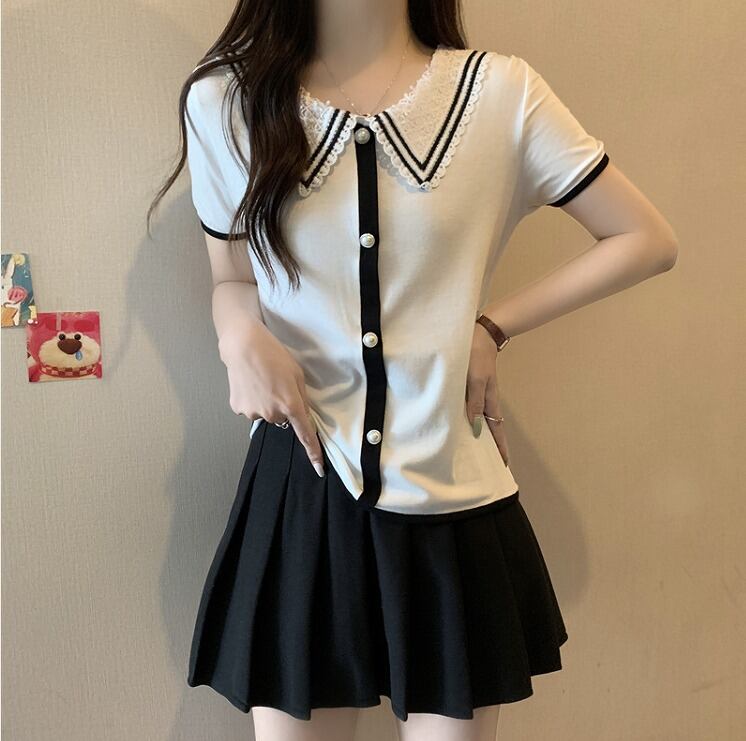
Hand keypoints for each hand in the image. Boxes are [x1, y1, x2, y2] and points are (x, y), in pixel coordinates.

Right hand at [219, 323, 325, 476]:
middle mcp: (272, 413)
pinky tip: (251, 384)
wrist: (243, 345)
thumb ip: (301, 398)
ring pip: (266, 415)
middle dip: (282, 407)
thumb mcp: (297, 375)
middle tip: (276, 385)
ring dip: (266, 403)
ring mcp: (253, 412)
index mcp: (291, 404)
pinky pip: (252, 410)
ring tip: (262, 381)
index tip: (319, 468)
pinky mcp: (239, 408)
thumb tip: (302, 415)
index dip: (313, 452)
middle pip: (283, 419)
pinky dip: (253, 400)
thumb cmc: (273, 355)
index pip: (305, 434)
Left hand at [466, 321, 510, 466]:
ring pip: (482, 419)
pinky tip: (464, 424)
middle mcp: (486, 400)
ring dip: (482, 434)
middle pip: (491, 428)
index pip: (497, 430)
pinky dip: (472, 420)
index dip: (500, 447)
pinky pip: (473, 408)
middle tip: (490, 464)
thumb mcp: (476, 380)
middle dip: (493, 446)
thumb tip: (477, 428)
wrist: (478, 335)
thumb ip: (475, 402)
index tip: (504, 464)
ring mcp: (479, 393)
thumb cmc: (476, 356)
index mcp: (489, 401)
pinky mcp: (471, 387)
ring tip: (477, 451)